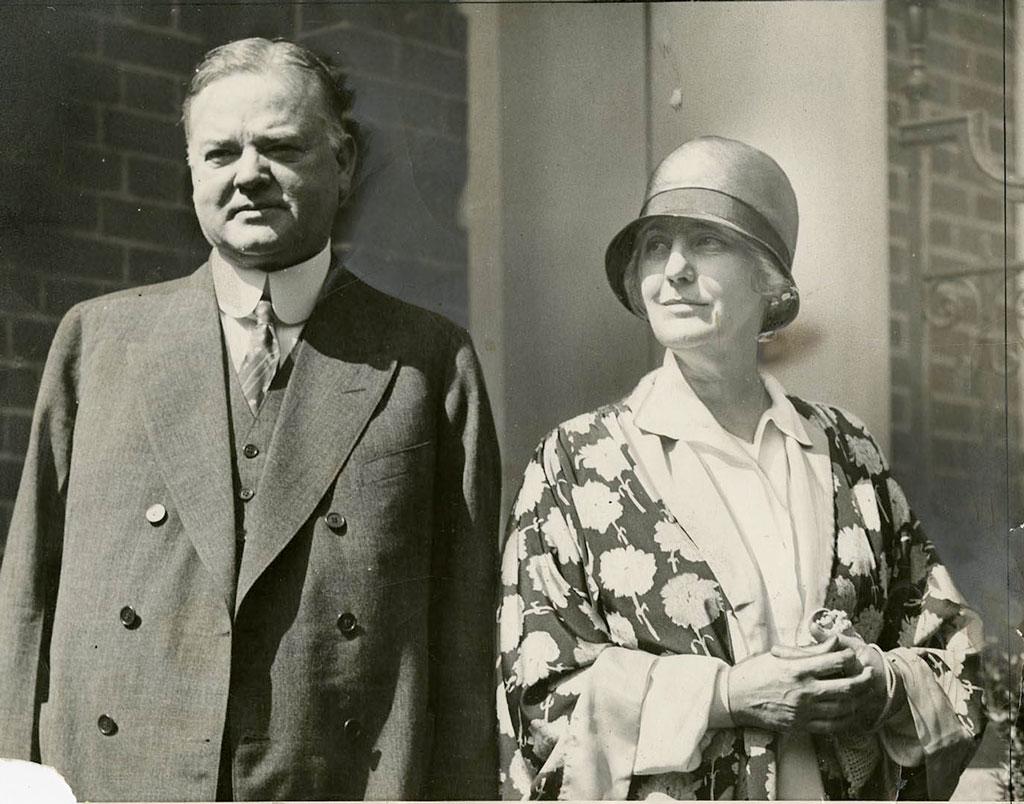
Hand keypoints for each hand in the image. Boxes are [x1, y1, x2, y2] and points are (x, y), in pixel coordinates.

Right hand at [726, 637, 875, 734]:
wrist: (733, 697)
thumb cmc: (753, 672)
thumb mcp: (779, 654)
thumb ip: (809, 651)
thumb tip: (834, 642)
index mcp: (797, 669)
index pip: (835, 661)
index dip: (849, 657)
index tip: (853, 654)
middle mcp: (803, 691)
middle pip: (847, 687)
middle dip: (864, 680)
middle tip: (870, 673)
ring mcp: (802, 711)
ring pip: (843, 708)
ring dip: (859, 700)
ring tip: (864, 692)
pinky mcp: (800, 726)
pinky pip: (832, 726)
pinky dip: (846, 720)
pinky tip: (851, 712)